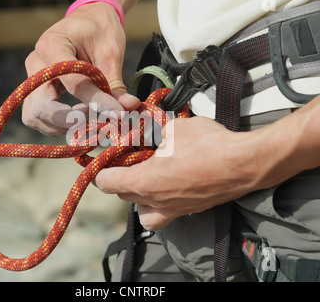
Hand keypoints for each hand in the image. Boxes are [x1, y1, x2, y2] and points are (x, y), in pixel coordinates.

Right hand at [22, 2, 139, 135]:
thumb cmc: (100, 31)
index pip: (73, 83)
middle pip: (41, 107)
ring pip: (34, 117)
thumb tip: (129, 108)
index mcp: (52, 45)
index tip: (118, 114)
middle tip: (97, 119)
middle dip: (70, 121)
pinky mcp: (34, 91)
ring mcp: (31, 78)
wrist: (87, 20)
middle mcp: (35, 63)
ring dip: (62, 126)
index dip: (96, 102)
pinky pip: (37, 117)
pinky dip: (57, 125)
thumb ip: (115, 84)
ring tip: (90, 117)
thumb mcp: (111, 53)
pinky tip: (79, 118)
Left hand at [94, 117, 258, 230]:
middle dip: (120, 179)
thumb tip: (151, 134)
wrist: (244, 164)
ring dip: (137, 197)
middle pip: (123, 195)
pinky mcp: (188, 211)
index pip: (106, 182)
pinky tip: (168, 187)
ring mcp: (172, 210)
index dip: (100, 170)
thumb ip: (155, 133)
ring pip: (142, 212)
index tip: (103, 161)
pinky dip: (158, 205)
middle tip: (128, 162)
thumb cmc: (208, 145)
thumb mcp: (174, 129)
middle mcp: (155, 202)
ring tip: (146, 180)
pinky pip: (163, 215)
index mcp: (144, 181)